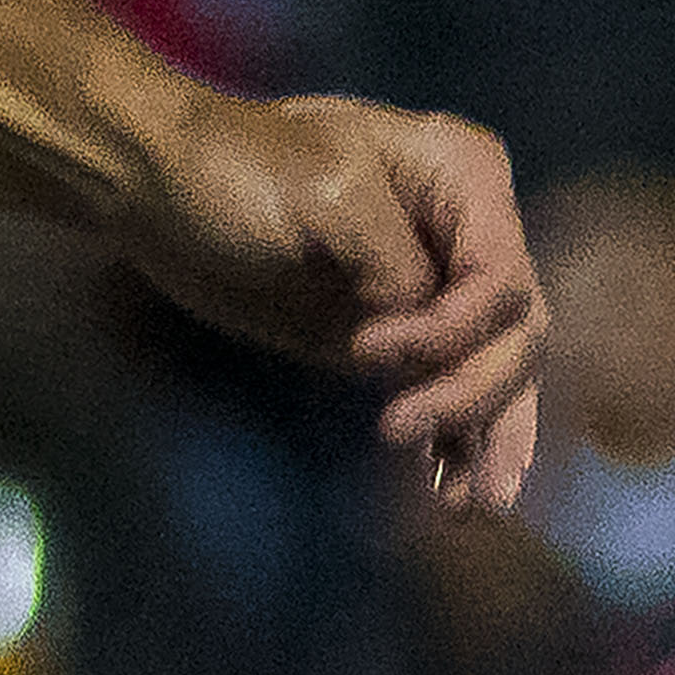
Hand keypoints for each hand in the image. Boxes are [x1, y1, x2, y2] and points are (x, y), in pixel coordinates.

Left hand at [115, 89, 545, 507]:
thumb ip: (388, 259)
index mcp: (462, 176)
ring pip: (497, 374)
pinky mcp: (397, 340)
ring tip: (470, 507)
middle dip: (471, 392)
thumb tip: (420, 321)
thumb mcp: (321, 191)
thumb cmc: (235, 167)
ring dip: (487, 439)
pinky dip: (457, 443)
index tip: (367, 350)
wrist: (161, 192)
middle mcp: (465, 234)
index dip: (453, 329)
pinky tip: (450, 493)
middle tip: (393, 430)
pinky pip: (447, 393)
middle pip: (513, 334)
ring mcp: (436, 292)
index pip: (503, 278)